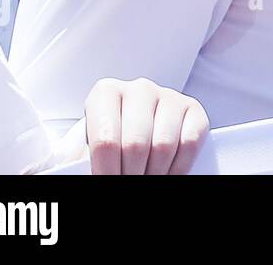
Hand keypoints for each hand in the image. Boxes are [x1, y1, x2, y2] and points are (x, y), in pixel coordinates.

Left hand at [82, 77, 208, 174]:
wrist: (129, 132)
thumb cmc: (107, 143)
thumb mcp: (87, 149)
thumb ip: (82, 162)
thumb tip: (79, 175)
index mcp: (105, 93)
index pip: (105, 141)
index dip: (106, 171)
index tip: (107, 183)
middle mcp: (139, 89)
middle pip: (135, 145)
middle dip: (131, 174)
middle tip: (128, 184)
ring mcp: (169, 96)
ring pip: (163, 146)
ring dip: (154, 173)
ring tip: (145, 179)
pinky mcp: (193, 109)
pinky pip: (190, 143)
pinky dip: (178, 168)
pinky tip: (166, 174)